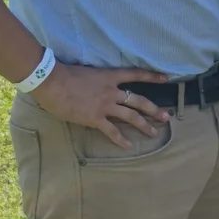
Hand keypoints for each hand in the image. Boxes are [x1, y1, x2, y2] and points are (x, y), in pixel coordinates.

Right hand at [32, 63, 169, 148]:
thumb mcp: (86, 72)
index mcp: (109, 76)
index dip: (151, 76)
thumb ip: (96, 80)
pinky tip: (128, 146)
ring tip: (154, 132)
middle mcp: (111, 91)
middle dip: (154, 109)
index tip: (166, 78)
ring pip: (130, 116)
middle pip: (138, 100)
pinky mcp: (95, 118)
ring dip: (144, 125)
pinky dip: (121, 139)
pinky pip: (111, 131)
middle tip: (166, 116)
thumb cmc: (64, 74)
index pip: (135, 74)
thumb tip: (96, 85)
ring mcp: (104, 106)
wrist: (52, 82)